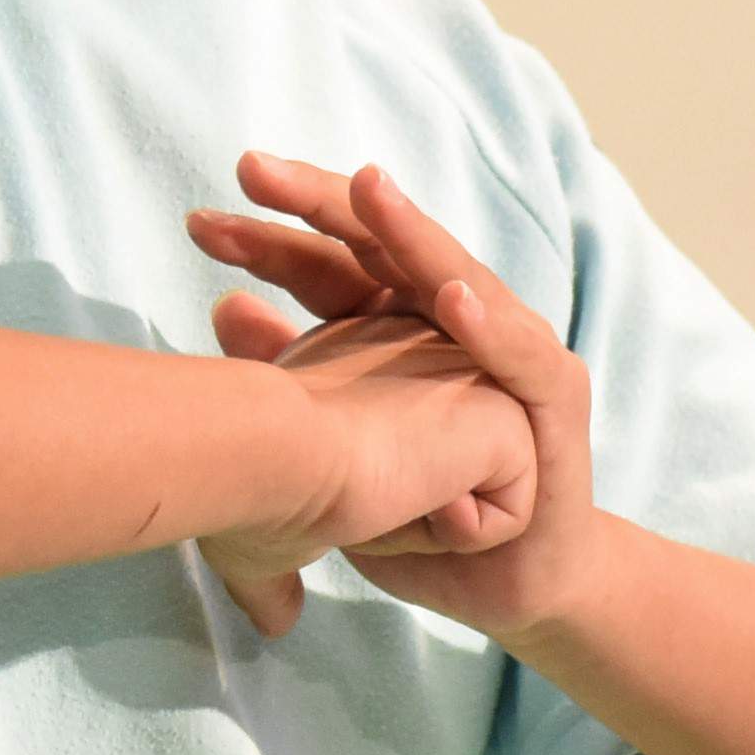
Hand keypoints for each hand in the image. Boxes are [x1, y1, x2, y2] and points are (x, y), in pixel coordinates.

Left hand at [188, 155, 600, 642]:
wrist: (507, 584)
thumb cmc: (420, 518)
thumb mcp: (334, 454)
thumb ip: (291, 380)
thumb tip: (225, 308)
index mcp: (397, 326)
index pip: (329, 264)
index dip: (269, 239)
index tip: (199, 225)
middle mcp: (454, 322)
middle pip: (384, 248)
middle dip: (323, 203)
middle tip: (253, 169)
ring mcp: (510, 352)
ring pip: (458, 277)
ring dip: (413, 234)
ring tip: (369, 191)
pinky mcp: (554, 402)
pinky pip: (522, 357)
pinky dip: (490, 325)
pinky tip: (452, 296)